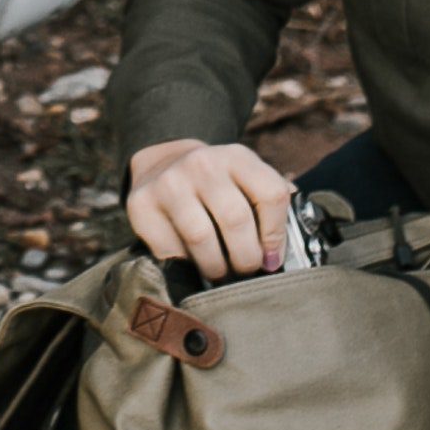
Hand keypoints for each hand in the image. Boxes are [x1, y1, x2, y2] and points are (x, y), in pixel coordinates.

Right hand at [125, 140, 295, 280]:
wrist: (162, 164)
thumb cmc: (216, 184)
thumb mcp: (245, 179)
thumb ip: (270, 202)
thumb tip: (287, 241)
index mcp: (237, 157)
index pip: (271, 195)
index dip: (276, 235)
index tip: (272, 258)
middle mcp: (202, 164)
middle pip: (236, 220)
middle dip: (246, 258)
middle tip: (245, 270)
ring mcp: (169, 182)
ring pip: (202, 240)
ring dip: (217, 267)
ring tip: (221, 272)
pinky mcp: (142, 205)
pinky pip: (171, 250)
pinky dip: (185, 265)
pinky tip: (192, 261)